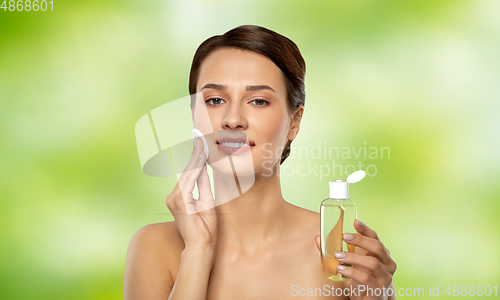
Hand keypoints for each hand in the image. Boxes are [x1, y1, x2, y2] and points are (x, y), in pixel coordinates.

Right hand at [166, 137, 216, 255]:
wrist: (202, 246)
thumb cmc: (205, 228)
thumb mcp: (206, 201)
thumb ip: (203, 185)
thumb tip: (204, 169)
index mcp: (179, 197)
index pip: (188, 173)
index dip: (195, 158)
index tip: (200, 143)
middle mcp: (173, 197)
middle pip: (187, 170)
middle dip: (194, 153)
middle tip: (200, 136)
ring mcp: (174, 199)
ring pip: (188, 173)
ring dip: (196, 157)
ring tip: (202, 142)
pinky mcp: (179, 202)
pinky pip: (189, 181)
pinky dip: (196, 168)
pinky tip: (201, 157)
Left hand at [315, 220, 396, 299]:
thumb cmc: (360, 280)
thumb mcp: (350, 264)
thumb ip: (335, 251)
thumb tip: (318, 238)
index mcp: (380, 254)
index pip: (376, 238)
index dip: (366, 229)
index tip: (355, 222)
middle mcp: (387, 263)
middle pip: (378, 247)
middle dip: (360, 240)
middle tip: (343, 236)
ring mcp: (385, 277)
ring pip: (373, 263)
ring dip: (353, 257)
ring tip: (338, 255)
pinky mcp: (378, 289)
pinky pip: (366, 278)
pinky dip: (352, 272)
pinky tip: (341, 269)